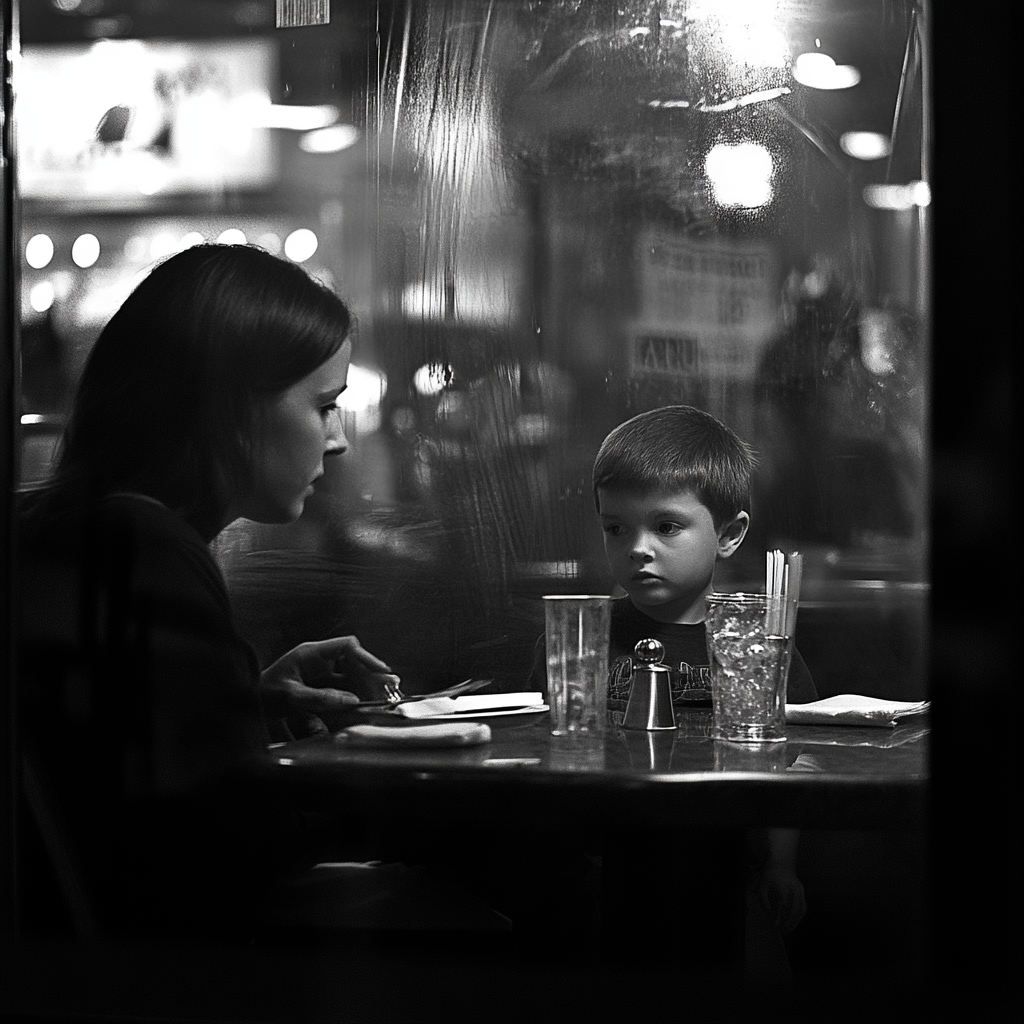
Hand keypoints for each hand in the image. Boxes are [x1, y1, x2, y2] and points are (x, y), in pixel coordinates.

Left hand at [259, 636, 400, 737]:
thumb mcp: (291, 696)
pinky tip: (368, 702)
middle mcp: (319, 661)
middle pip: (353, 662)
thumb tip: (350, 700)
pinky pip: (344, 689)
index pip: (346, 647)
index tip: (380, 670)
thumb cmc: (262, 694)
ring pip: (351, 677)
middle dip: (372, 673)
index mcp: (311, 654)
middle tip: (390, 685)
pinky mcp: (320, 688)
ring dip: (368, 685)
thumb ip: (320, 698)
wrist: (247, 704)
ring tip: (386, 693)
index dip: (365, 657)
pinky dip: (357, 695)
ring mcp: (320, 675)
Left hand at [758, 863, 806, 933]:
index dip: (781, 914)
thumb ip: (763, 900)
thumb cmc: (770, 876)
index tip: (776, 923)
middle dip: (789, 921)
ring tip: (788, 930)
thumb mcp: (762, 885)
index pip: (784, 901)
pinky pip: (804, 906)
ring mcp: (800, 889)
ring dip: (796, 921)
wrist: (781, 863)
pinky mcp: (802, 892)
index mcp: (782, 884)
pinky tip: (794, 923)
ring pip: (802, 908)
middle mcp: (793, 887)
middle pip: (795, 907)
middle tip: (782, 931)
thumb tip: (769, 913)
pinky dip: (800, 917)